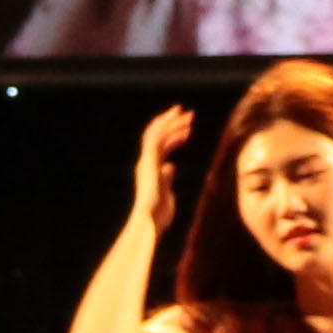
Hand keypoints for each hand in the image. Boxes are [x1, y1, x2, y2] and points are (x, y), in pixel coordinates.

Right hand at [132, 105, 196, 230]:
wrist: (149, 221)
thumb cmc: (158, 214)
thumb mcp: (166, 193)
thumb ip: (167, 178)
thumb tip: (171, 166)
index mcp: (148, 169)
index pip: (159, 146)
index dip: (173, 136)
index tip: (187, 130)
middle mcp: (145, 162)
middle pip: (155, 134)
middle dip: (169, 121)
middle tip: (184, 111)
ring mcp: (146, 161)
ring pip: (157, 133)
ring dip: (172, 122)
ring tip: (188, 115)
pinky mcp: (149, 161)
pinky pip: (159, 139)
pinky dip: (172, 132)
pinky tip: (186, 130)